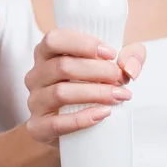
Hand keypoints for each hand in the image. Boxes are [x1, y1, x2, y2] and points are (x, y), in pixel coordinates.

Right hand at [24, 28, 145, 147]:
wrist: (84, 127)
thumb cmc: (97, 84)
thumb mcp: (116, 63)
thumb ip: (131, 56)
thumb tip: (129, 69)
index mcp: (47, 52)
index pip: (54, 39)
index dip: (83, 44)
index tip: (111, 53)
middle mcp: (35, 74)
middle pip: (62, 66)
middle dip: (97, 71)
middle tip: (121, 78)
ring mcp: (35, 101)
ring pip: (61, 92)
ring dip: (95, 93)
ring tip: (120, 96)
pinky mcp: (38, 127)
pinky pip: (56, 123)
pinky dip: (82, 119)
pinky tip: (104, 113)